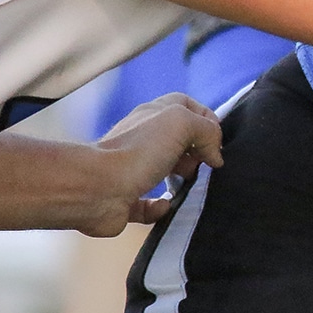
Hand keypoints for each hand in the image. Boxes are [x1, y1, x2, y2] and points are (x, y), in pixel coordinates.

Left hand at [87, 92, 223, 234]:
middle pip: (180, 139)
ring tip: (190, 185)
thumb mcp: (182, 123)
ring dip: (184, 179)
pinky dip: (162, 206)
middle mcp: (143, 138)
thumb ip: (207, 131)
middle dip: (198, 152)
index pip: (186, 105)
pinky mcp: (126, 200)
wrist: (97, 188)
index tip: (215, 141)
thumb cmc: (140, 150)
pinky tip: (166, 205)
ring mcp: (133, 169)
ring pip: (167, 170)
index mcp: (153, 115)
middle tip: (203, 164)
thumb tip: (213, 155)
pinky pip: (151, 204)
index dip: (206, 119)